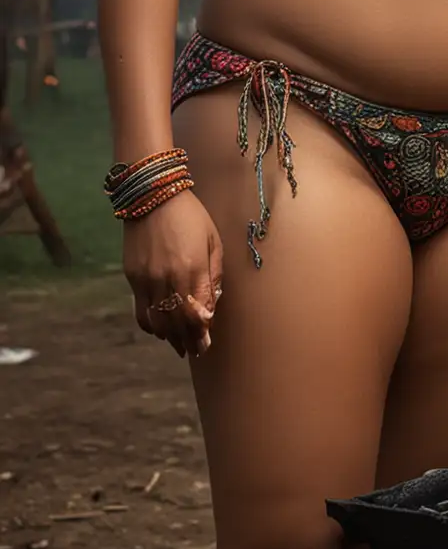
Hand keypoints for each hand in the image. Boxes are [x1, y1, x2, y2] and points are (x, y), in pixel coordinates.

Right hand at [121, 190, 223, 358]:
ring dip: (169, 337)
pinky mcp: (132, 277)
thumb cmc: (191, 217)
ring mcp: (147, 280)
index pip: (197, 312)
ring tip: (179, 346)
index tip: (206, 344)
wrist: (152, 197)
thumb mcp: (213, 241)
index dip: (202, 331)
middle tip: (195, 351)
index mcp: (192, 269)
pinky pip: (141, 310)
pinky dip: (151, 324)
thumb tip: (212, 305)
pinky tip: (160, 330)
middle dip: (187, 339)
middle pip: (177, 322)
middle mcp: (167, 278)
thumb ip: (213, 275)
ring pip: (157, 321)